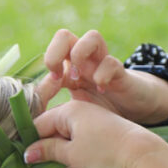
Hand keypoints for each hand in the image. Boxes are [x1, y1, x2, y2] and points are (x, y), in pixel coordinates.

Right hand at [24, 100, 167, 167]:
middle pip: (53, 130)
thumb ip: (47, 152)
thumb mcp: (71, 155)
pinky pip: (82, 139)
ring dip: (66, 154)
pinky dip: (79, 152)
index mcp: (69, 110)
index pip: (39, 124)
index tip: (31, 162)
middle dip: (52, 151)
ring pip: (68, 136)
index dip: (33, 145)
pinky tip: (84, 166)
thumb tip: (28, 153)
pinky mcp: (104, 128)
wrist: (143, 155)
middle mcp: (80, 109)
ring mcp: (93, 118)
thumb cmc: (106, 153)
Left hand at [37, 29, 167, 124]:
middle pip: (64, 36)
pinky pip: (112, 62)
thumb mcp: (75, 114)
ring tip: (79, 77)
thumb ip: (56, 117)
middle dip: (55, 52)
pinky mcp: (122, 72)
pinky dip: (103, 73)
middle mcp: (85, 62)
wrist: (134, 114)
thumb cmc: (102, 113)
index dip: (41, 77)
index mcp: (70, 71)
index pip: (49, 58)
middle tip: (58, 76)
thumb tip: (33, 131)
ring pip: (91, 36)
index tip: (42, 97)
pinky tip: (102, 88)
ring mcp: (103, 64)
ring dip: (80, 54)